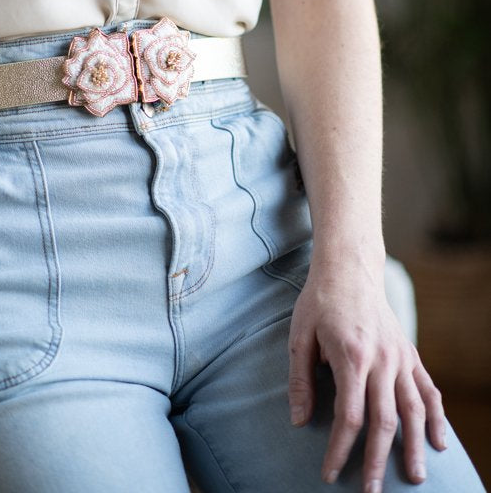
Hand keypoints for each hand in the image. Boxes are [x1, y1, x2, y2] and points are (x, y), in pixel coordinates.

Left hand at [287, 261, 446, 491]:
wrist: (349, 267)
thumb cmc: (319, 301)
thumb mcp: (299, 335)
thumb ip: (300, 380)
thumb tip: (299, 422)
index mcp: (351, 355)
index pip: (350, 415)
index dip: (340, 449)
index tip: (330, 473)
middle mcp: (381, 359)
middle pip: (385, 420)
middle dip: (378, 460)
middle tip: (371, 492)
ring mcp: (400, 356)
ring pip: (413, 409)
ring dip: (414, 446)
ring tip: (415, 478)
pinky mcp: (409, 353)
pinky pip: (428, 389)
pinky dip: (436, 416)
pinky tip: (439, 442)